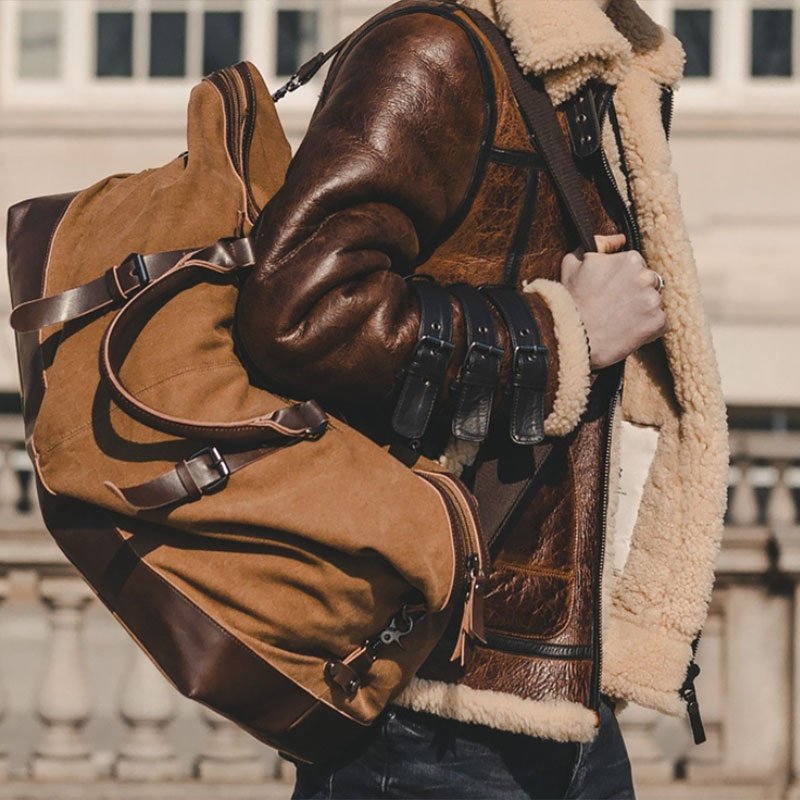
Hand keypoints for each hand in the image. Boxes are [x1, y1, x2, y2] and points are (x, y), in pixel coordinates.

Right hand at [561, 234, 666, 369]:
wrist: (574, 337)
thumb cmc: (570, 300)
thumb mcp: (573, 262)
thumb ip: (598, 243)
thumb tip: (619, 238)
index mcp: (630, 259)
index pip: (635, 264)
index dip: (622, 278)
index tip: (610, 290)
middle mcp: (646, 277)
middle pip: (648, 281)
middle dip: (635, 291)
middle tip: (615, 305)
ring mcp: (654, 300)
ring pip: (654, 301)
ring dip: (642, 309)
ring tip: (619, 320)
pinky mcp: (658, 323)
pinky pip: (659, 323)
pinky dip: (647, 328)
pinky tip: (628, 330)